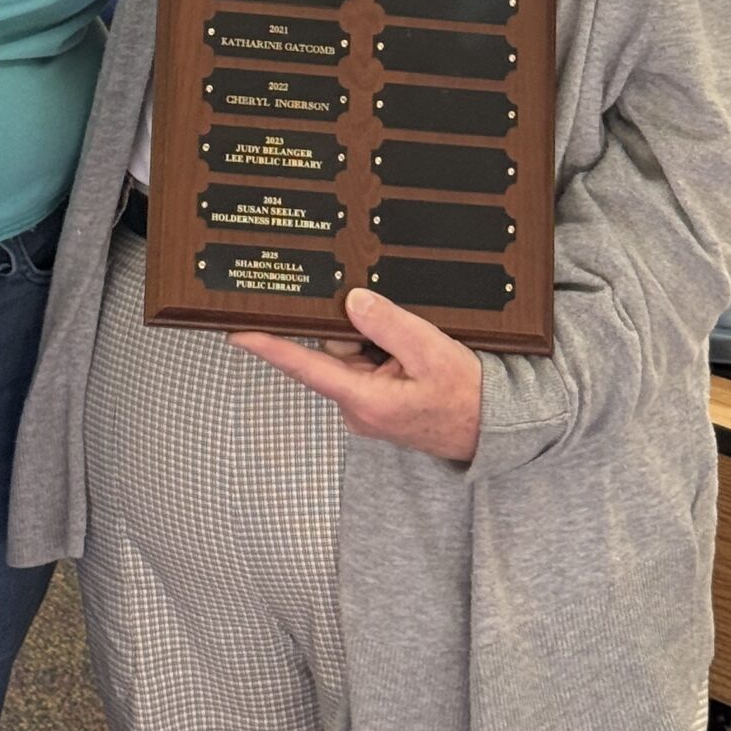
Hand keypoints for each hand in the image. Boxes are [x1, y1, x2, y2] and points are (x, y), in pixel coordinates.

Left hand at [230, 287, 484, 461]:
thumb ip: (389, 325)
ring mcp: (367, 406)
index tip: (237, 331)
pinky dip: (387, 353)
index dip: (269, 347)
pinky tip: (414, 357)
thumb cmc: (466, 399)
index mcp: (362, 399)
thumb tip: (352, 302)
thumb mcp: (432, 352)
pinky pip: (369, 364)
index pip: (304, 367)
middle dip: (360, 331)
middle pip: (335, 351)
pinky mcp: (378, 402)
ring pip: (354, 355)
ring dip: (379, 342)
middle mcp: (357, 407)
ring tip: (417, 351)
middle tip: (402, 335)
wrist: (493, 429)